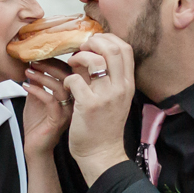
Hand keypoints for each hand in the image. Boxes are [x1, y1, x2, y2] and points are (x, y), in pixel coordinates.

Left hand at [20, 60, 73, 155]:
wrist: (35, 148)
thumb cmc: (37, 124)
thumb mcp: (36, 98)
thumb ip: (38, 83)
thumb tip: (32, 64)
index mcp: (71, 94)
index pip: (69, 72)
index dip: (56, 61)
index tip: (40, 54)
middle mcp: (73, 102)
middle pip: (68, 76)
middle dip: (50, 65)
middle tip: (34, 60)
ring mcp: (67, 111)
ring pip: (60, 87)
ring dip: (42, 77)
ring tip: (28, 72)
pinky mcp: (58, 120)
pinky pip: (51, 101)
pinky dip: (38, 91)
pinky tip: (26, 87)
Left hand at [64, 35, 134, 183]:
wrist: (101, 154)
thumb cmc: (104, 126)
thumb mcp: (114, 99)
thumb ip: (106, 78)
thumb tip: (89, 55)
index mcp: (127, 84)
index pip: (125, 49)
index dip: (108, 39)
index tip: (94, 43)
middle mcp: (120, 88)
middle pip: (112, 48)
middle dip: (94, 42)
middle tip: (81, 49)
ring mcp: (106, 96)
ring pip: (94, 60)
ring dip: (78, 57)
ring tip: (71, 65)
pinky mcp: (89, 105)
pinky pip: (75, 79)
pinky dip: (67, 78)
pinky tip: (66, 86)